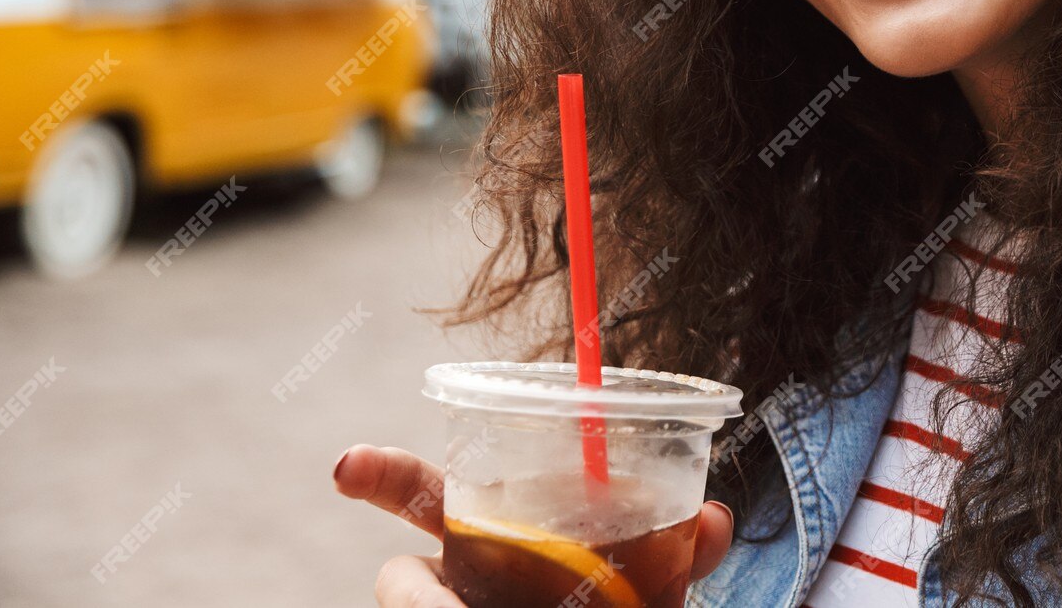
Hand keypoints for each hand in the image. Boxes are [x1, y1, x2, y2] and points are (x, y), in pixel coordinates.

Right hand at [333, 444, 733, 606]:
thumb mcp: (654, 573)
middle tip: (434, 602)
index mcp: (491, 534)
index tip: (343, 467)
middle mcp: (456, 582)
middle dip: (407, 595)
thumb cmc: (619, 602)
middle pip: (402, 581)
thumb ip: (682, 545)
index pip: (423, 493)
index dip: (379, 476)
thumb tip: (718, 518)